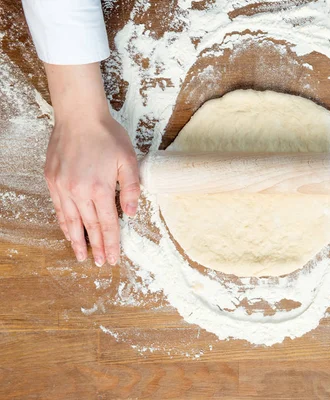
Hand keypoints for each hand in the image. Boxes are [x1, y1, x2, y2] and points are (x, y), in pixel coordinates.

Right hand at [42, 63, 139, 265]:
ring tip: (82, 255)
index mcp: (100, 189)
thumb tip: (131, 214)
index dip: (111, 243)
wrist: (79, 116)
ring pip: (71, 221)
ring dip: (77, 240)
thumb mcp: (129, 160)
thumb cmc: (107, 136)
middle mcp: (78, 191)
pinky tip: (68, 231)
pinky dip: (64, 222)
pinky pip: (59, 208)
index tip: (114, 258)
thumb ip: (132, 188)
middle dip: (96, 247)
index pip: (107, 224)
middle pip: (89, 227)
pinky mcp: (52, 180)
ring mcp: (62, 186)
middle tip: (100, 263)